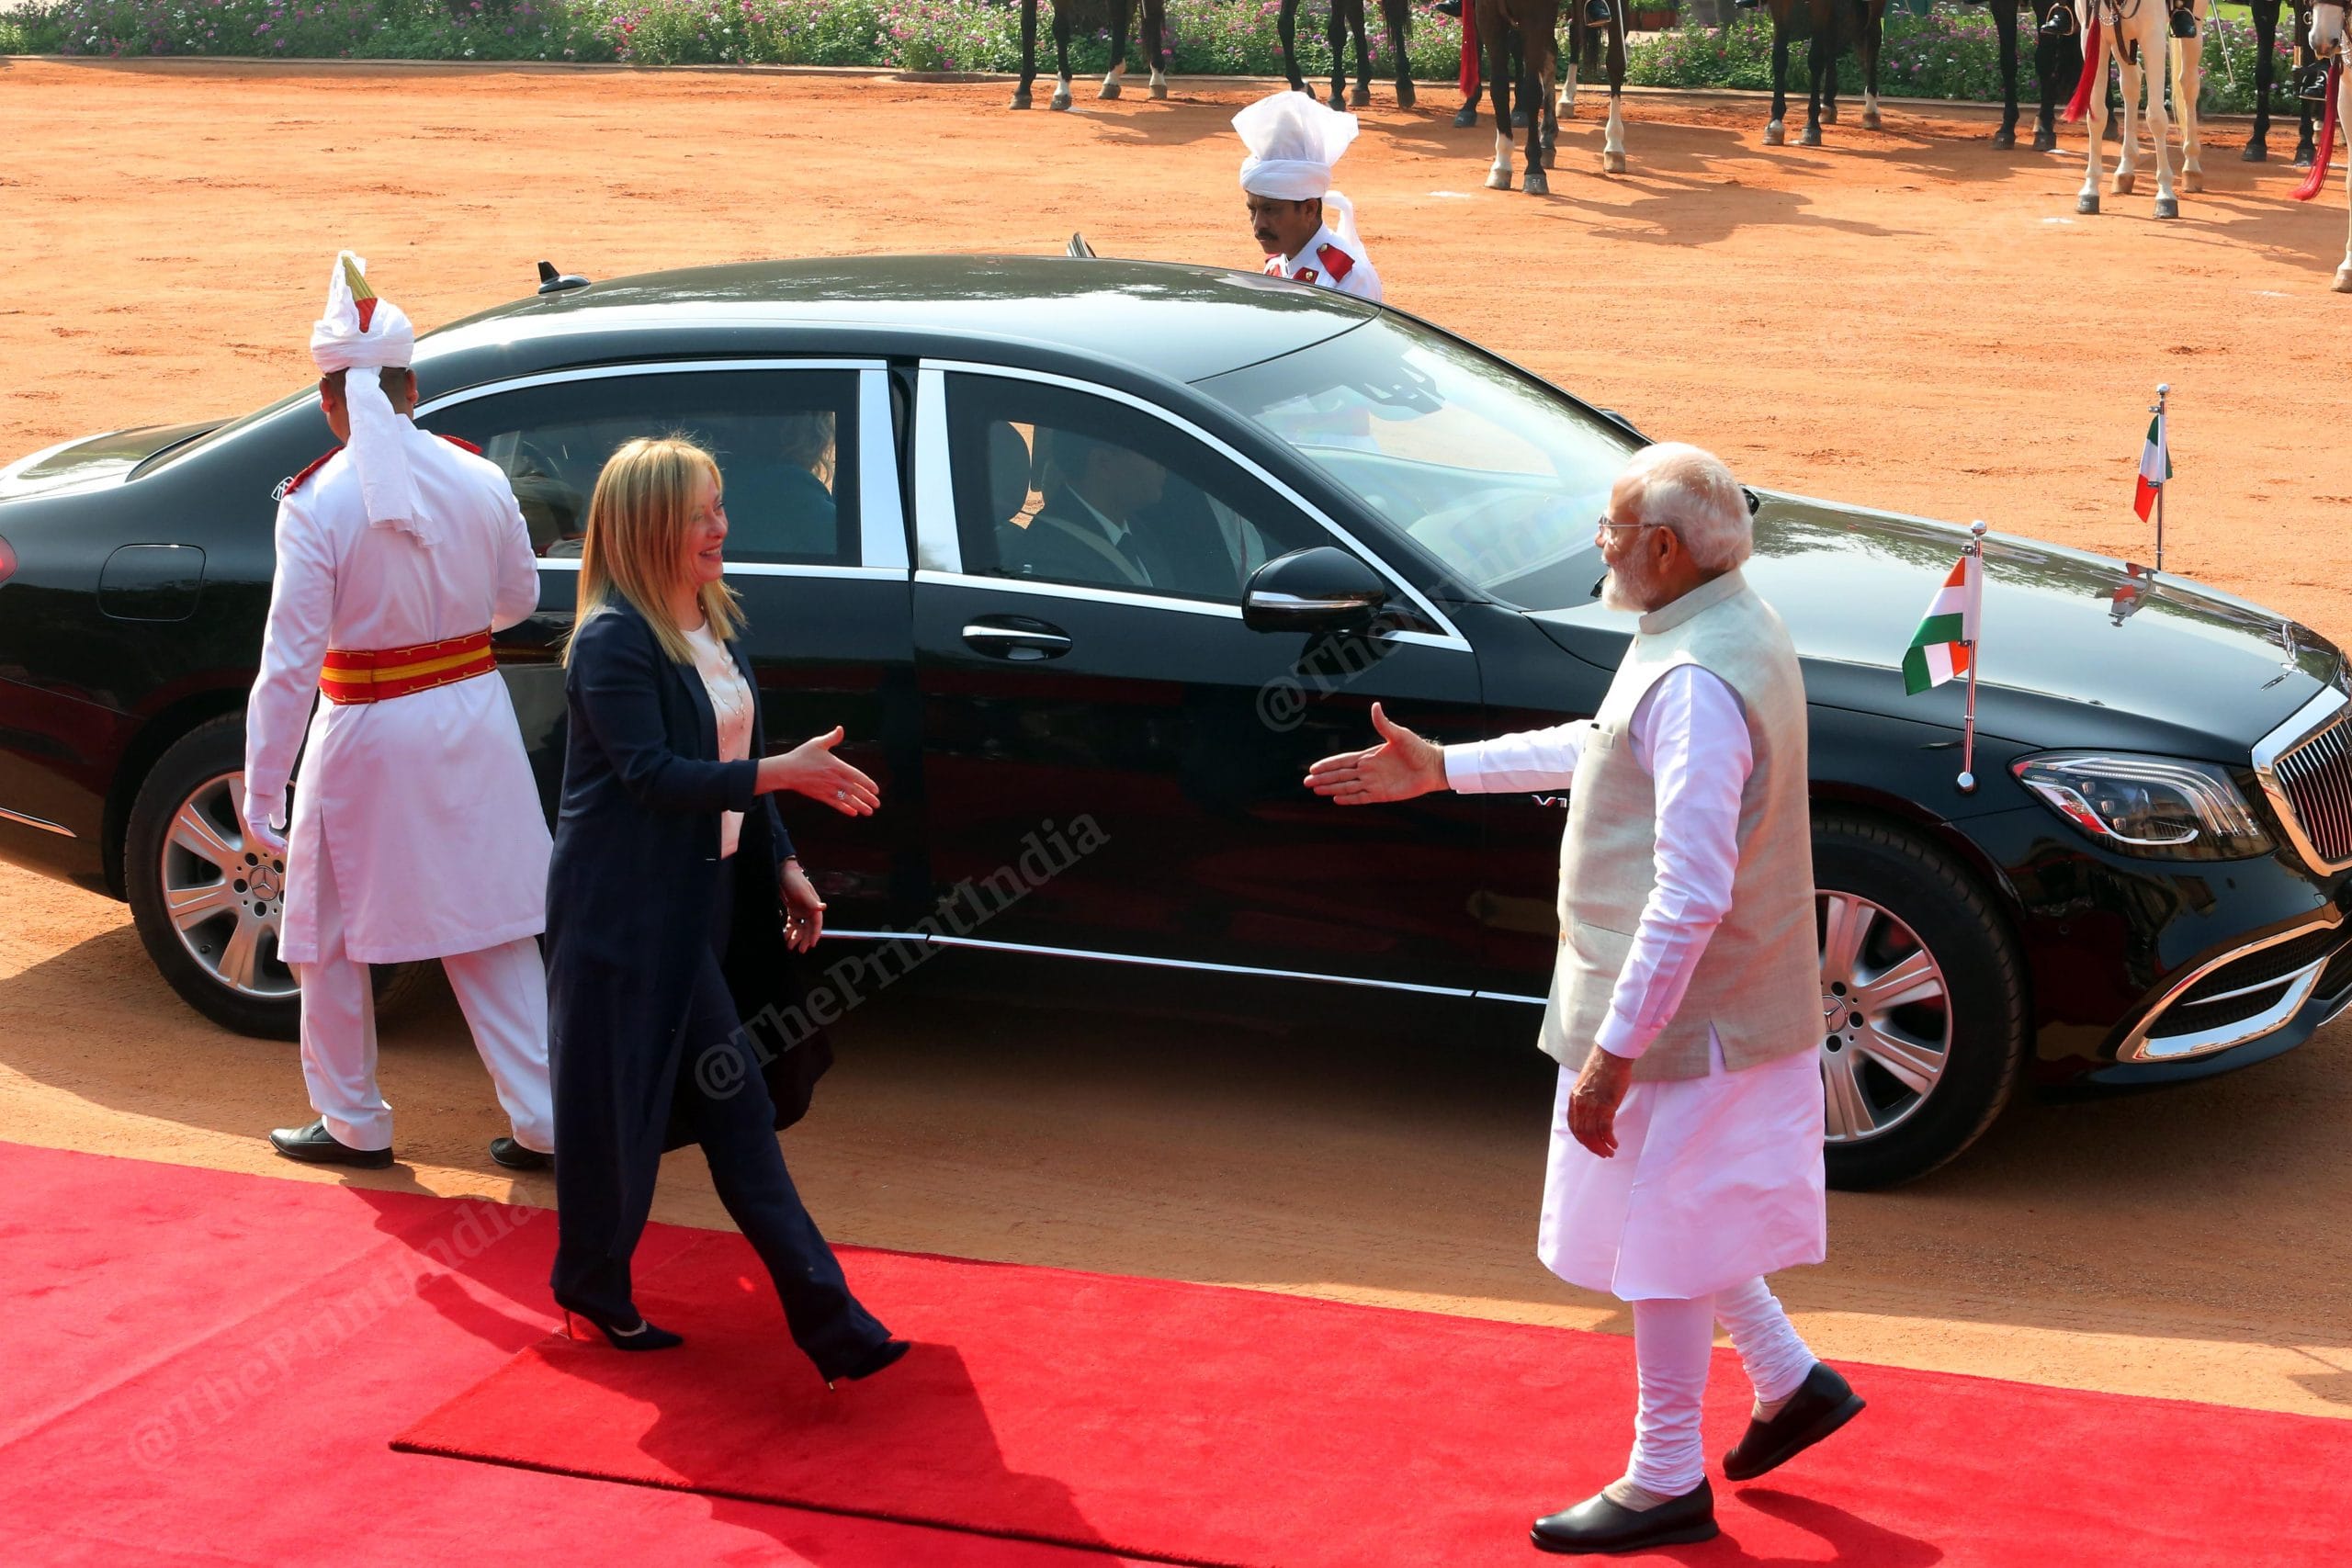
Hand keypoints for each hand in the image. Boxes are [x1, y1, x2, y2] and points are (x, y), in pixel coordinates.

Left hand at [239, 790, 287, 855]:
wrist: (269, 781)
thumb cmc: (273, 790)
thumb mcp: (278, 807)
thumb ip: (277, 817)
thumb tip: (279, 826)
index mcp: (256, 815)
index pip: (261, 832)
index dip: (271, 840)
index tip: (280, 846)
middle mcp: (251, 817)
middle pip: (260, 837)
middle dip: (271, 845)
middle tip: (280, 851)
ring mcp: (251, 818)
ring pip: (260, 837)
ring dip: (271, 844)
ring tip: (281, 849)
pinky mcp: (254, 818)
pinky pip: (261, 834)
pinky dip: (270, 841)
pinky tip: (278, 844)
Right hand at [758, 726, 879, 815]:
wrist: (786, 771)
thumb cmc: (802, 755)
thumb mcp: (817, 743)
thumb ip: (832, 738)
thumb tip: (841, 728)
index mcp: (836, 766)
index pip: (857, 776)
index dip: (868, 784)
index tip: (876, 790)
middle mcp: (834, 779)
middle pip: (855, 790)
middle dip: (867, 798)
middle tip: (877, 804)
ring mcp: (827, 789)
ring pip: (847, 799)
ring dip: (860, 806)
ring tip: (869, 812)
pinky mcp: (820, 796)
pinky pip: (836, 804)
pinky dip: (845, 809)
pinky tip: (853, 813)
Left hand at [780, 860, 825, 951]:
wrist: (782, 871)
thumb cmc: (794, 880)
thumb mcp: (802, 891)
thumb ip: (811, 901)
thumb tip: (824, 907)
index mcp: (814, 906)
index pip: (817, 923)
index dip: (815, 934)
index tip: (812, 944)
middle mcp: (809, 910)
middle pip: (808, 928)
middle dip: (805, 939)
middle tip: (801, 950)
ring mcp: (801, 910)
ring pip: (800, 928)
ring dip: (796, 937)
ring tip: (789, 945)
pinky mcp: (792, 910)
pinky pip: (792, 924)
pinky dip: (789, 931)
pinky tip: (784, 936)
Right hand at [1302, 702, 1447, 804]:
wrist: (1433, 767)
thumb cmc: (1418, 749)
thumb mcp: (1399, 734)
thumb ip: (1383, 724)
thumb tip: (1375, 706)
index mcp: (1369, 756)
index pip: (1343, 760)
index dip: (1328, 764)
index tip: (1313, 768)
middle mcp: (1368, 770)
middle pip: (1341, 775)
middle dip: (1323, 778)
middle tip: (1306, 782)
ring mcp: (1374, 783)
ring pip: (1347, 787)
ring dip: (1331, 788)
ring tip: (1316, 790)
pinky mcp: (1382, 794)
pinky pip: (1361, 798)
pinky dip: (1349, 799)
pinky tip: (1336, 799)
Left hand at [1567, 1045, 1633, 1158]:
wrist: (1611, 1056)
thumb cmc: (1603, 1066)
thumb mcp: (1588, 1084)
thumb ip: (1587, 1097)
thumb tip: (1593, 1109)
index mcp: (1574, 1098)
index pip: (1573, 1125)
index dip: (1581, 1138)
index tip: (1589, 1144)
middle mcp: (1581, 1104)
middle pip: (1582, 1133)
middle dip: (1591, 1146)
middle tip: (1601, 1154)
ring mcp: (1593, 1105)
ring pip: (1593, 1134)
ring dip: (1601, 1146)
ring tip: (1609, 1152)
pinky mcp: (1606, 1106)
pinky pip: (1605, 1129)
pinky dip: (1609, 1139)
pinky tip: (1614, 1144)